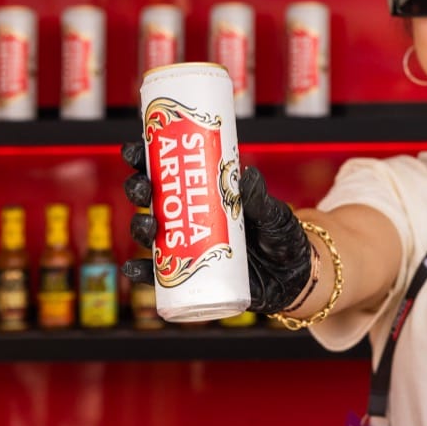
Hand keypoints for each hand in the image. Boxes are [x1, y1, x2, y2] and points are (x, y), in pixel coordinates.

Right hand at [120, 140, 313, 314]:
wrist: (292, 276)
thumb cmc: (280, 236)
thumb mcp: (274, 214)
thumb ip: (261, 199)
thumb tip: (246, 175)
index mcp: (205, 192)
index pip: (168, 170)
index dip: (145, 158)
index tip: (134, 150)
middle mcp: (189, 216)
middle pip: (151, 198)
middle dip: (139, 190)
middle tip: (143, 188)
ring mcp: (187, 245)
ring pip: (150, 233)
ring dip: (139, 227)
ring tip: (148, 226)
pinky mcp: (190, 274)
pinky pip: (158, 274)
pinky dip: (142, 272)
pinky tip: (134, 268)